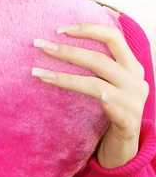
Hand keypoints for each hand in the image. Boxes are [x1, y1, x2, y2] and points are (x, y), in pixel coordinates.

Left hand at [32, 20, 148, 169]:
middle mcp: (135, 81)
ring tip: (40, 74)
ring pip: (97, 84)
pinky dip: (107, 103)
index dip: (88, 29)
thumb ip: (97, 62)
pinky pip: (116, 111)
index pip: (113, 37)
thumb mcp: (109, 81)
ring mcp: (134, 103)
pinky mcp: (129, 124)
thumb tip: (62, 39)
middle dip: (67, 51)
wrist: (124, 147)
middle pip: (99, 59)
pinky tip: (100, 99)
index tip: (60, 29)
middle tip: (41, 46)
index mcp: (131, 66)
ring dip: (66, 78)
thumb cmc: (112, 108)